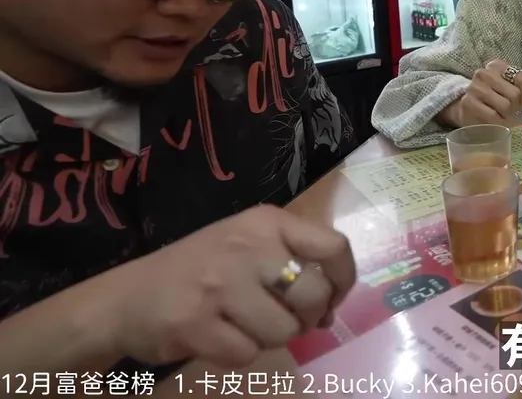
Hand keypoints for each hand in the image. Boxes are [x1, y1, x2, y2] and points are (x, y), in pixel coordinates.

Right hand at [104, 205, 355, 368]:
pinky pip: (248, 353)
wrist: (125, 299)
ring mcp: (219, 284)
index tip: (332, 298)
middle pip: (313, 295)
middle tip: (284, 319)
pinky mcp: (196, 323)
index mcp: (264, 222)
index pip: (333, 246)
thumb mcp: (247, 245)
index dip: (343, 280)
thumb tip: (332, 306)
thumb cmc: (198, 271)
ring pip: (284, 330)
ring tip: (242, 325)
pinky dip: (238, 353)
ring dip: (269, 338)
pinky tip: (217, 336)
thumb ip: (292, 261)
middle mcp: (246, 246)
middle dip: (306, 318)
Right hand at [445, 60, 521, 125]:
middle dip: (515, 106)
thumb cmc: (495, 99)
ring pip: (505, 105)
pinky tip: (492, 119)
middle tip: (508, 109)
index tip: (521, 102)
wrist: (467, 109)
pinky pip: (493, 116)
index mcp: (497, 66)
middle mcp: (484, 73)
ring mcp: (474, 88)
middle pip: (514, 94)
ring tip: (500, 113)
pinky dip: (497, 122)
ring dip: (506, 115)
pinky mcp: (468, 103)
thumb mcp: (513, 90)